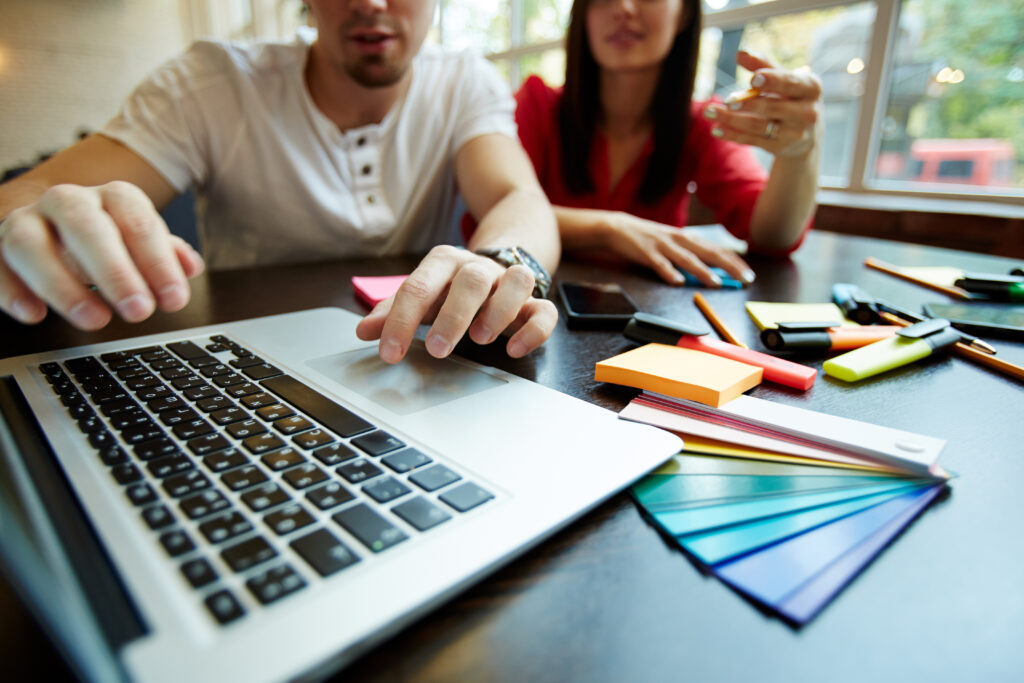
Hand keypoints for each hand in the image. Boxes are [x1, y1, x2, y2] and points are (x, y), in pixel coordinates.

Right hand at [0, 181, 203, 328]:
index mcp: (111, 198)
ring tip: (94, 320)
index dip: (158, 261)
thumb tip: (191, 267)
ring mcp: (26, 222)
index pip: (137, 221)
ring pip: (31, 243)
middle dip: (115, 271)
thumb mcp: (140, 244)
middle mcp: (66, 203)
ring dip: (63, 285)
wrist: (51, 226)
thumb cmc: (106, 240)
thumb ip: (166, 254)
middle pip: (85, 225)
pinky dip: (10, 290)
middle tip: (139, 311)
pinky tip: (34, 315)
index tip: (175, 299)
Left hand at [355, 245, 557, 362]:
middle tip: (437, 350)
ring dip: (500, 311)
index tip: (389, 352)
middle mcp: (480, 268)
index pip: (420, 286)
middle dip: (454, 315)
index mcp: (445, 263)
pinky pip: (545, 310)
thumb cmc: (450, 287)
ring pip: (517, 282)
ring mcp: (510, 282)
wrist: (495, 264)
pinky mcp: (535, 301)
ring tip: (480, 339)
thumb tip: (363, 332)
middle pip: (472, 280)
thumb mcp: (421, 295)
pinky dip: (534, 329)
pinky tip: (515, 348)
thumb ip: (393, 311)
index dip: (402, 320)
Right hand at [602, 212, 754, 286]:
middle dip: (728, 267)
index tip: (749, 275)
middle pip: (709, 253)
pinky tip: (677, 281)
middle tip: (744, 279)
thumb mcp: (674, 245)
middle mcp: (680, 240)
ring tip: (715, 283)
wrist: (619, 228)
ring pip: (686, 259)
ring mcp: (663, 246)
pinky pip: (659, 264)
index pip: (718, 250)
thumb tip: (713, 273)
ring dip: (702, 271)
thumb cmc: (650, 240)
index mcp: (688, 239)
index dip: (735, 262)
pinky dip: (669, 272)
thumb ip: (691, 257)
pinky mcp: (646, 252)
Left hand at [704, 50, 822, 158]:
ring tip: (710, 112)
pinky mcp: (781, 148)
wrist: (806, 135)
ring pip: (759, 126)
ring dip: (732, 120)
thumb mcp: (785, 79)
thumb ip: (763, 65)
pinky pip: (753, 140)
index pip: (791, 83)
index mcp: (811, 88)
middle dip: (748, 104)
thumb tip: (740, 53)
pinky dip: (733, 134)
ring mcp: (795, 133)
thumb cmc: (793, 97)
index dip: (773, 81)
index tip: (754, 79)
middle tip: (728, 100)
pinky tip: (716, 129)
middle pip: (773, 107)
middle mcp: (807, 112)